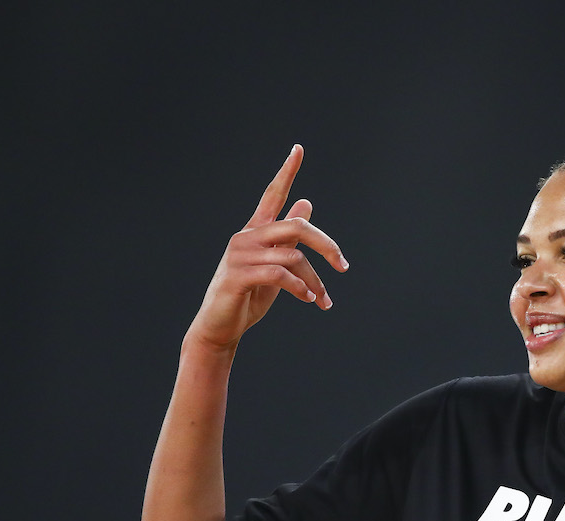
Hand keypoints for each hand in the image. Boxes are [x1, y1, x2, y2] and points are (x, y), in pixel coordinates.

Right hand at [188, 144, 348, 350]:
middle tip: (344, 267)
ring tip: (322, 299)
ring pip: (293, 257)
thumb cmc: (249, 295)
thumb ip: (289, 238)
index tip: (298, 149)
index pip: (273, 194)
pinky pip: (279, 274)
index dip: (287, 172)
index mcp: (256, 231)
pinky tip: (308, 300)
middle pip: (297, 227)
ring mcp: (240, 255)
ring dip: (315, 281)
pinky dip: (299, 288)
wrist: (221, 326)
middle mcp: (246, 236)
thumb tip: (306, 203)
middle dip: (327, 246)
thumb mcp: (276, 263)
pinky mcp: (237, 276)